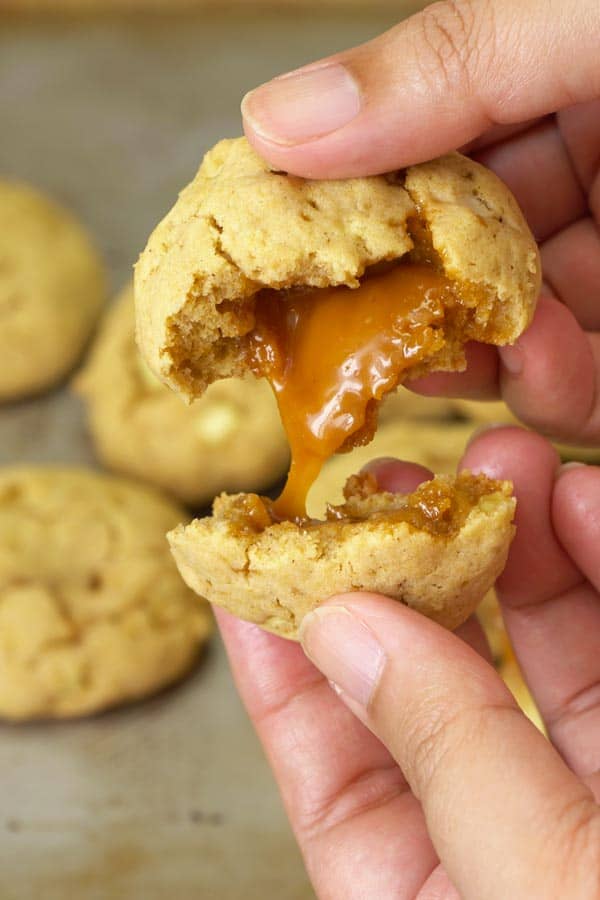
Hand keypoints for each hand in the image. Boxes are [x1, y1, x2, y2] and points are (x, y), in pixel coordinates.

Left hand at [218, 427, 599, 898]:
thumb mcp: (543, 888)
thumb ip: (444, 758)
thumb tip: (341, 628)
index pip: (332, 774)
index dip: (284, 664)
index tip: (254, 561)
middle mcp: (519, 852)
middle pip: (441, 693)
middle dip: (417, 576)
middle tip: (389, 483)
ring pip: (550, 661)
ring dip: (527, 553)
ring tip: (508, 464)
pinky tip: (590, 506)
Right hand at [241, 0, 599, 445]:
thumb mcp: (575, 17)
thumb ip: (444, 64)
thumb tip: (268, 122)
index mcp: (531, 91)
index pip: (403, 160)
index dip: (332, 207)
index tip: (262, 256)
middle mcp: (564, 185)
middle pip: (442, 266)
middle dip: (391, 309)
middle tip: (335, 338)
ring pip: (505, 345)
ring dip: (471, 363)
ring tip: (452, 350)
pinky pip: (579, 390)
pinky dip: (552, 392)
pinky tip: (541, 364)